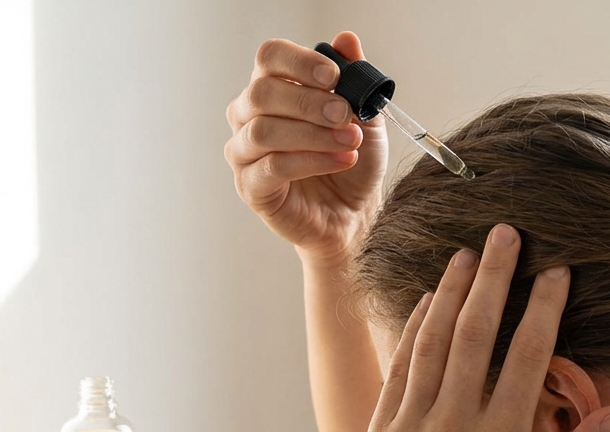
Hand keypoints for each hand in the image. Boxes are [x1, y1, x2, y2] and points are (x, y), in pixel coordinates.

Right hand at [225, 32, 388, 263]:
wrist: (354, 212)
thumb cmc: (352, 160)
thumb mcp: (364, 116)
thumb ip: (354, 78)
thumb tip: (347, 40)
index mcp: (272, 89)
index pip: (269, 58)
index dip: (300, 62)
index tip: (334, 76)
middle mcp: (248, 116)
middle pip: (262, 93)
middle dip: (309, 102)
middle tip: (344, 114)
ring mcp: (244, 152)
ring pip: (264, 131)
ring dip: (313, 134)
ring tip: (351, 142)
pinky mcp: (250, 187)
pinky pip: (273, 167)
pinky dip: (311, 161)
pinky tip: (341, 160)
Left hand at [350, 224, 609, 431]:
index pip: (526, 357)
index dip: (544, 308)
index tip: (558, 271)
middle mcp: (452, 429)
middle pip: (475, 333)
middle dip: (494, 276)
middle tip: (507, 233)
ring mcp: (410, 428)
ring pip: (431, 341)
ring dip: (449, 291)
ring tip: (467, 253)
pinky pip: (399, 368)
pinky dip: (413, 329)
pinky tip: (427, 302)